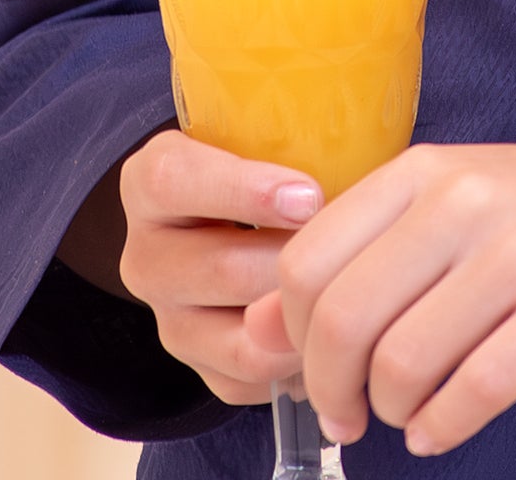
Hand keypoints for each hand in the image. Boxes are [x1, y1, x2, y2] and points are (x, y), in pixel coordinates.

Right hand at [118, 130, 326, 404]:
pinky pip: (251, 379)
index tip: (310, 195)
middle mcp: (146, 254)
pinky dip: (299, 361)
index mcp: (152, 182)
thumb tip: (368, 162)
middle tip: (352, 249)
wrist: (228, 219)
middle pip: (221, 269)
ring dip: (302, 316)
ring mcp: (168, 319)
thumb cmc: (263, 166)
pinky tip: (334, 330)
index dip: (245, 190)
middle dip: (295, 263)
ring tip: (351, 291)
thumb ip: (296, 139)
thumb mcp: (261, 134)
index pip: (175, 181)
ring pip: (240, 336)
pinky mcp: (196, 368)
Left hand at [246, 136, 515, 456]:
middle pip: (343, 319)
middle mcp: (464, 200)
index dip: (291, 335)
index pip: (308, 261)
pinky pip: (476, 390)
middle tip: (350, 415)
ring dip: (392, 412)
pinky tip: (446, 425)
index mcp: (425, 169)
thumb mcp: (453, 209)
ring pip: (403, 363)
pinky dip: (445, 426)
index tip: (310, 370)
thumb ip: (364, 257)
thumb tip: (257, 327)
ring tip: (410, 413)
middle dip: (331, 389)